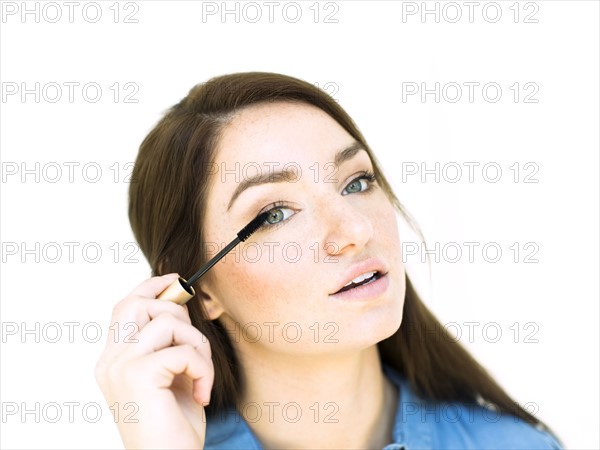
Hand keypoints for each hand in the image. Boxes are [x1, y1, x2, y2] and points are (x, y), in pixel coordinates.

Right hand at [95, 274, 213, 448]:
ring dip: (198, 345)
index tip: (177, 280)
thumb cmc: (172, 425)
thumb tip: (181, 303)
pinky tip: (201, 394)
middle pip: (138, 302)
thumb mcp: (170, 375)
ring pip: (167, 321)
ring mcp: (120, 367)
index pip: (125, 305)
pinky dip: (203, 368)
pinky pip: (183, 350)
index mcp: (114, 359)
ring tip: (200, 376)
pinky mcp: (138, 376)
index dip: (151, 286)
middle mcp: (110, 361)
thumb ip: (167, 343)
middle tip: (194, 345)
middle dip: (177, 311)